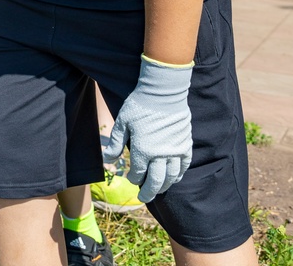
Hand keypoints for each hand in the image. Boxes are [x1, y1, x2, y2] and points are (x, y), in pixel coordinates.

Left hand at [104, 56, 192, 201]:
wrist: (163, 93)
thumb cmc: (139, 106)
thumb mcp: (122, 123)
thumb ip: (115, 143)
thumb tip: (106, 159)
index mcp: (143, 151)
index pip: (138, 173)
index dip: (134, 178)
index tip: (131, 178)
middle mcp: (161, 155)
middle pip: (156, 181)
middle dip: (149, 192)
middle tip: (144, 199)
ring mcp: (175, 151)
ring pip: (171, 176)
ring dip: (164, 186)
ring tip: (158, 190)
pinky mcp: (185, 145)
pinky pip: (184, 166)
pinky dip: (179, 175)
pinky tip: (174, 178)